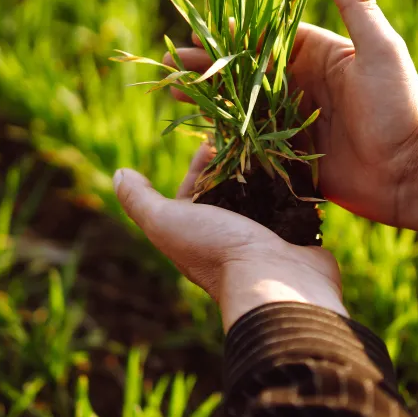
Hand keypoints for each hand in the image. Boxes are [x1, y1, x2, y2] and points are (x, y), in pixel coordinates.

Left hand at [114, 145, 345, 331]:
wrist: (275, 282)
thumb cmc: (216, 249)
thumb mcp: (166, 222)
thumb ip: (140, 200)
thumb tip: (120, 175)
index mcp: (196, 233)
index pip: (194, 189)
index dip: (201, 163)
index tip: (214, 138)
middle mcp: (228, 237)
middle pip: (230, 190)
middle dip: (236, 161)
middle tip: (248, 134)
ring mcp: (264, 238)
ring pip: (263, 194)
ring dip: (266, 170)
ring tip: (272, 142)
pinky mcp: (295, 235)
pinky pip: (293, 203)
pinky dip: (293, 184)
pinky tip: (297, 162)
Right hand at [169, 0, 417, 238]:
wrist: (414, 172)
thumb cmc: (402, 106)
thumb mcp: (379, 50)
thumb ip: (357, 4)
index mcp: (318, 56)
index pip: (266, 37)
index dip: (233, 33)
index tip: (199, 28)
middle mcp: (302, 85)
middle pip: (245, 70)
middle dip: (210, 64)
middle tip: (174, 61)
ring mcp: (295, 121)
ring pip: (242, 105)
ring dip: (209, 97)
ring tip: (173, 90)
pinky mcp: (293, 156)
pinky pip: (253, 142)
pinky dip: (226, 136)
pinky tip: (196, 131)